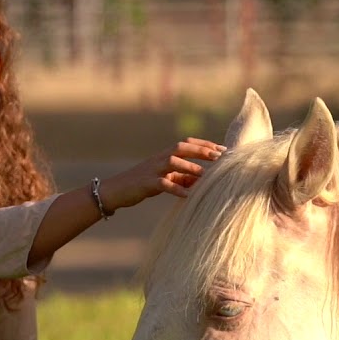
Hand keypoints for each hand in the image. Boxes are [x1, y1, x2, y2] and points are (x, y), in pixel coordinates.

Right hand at [98, 137, 225, 210]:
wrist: (115, 191)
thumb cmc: (143, 185)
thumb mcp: (166, 180)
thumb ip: (183, 179)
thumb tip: (203, 181)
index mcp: (165, 156)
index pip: (187, 143)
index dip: (205, 144)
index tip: (223, 149)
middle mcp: (159, 158)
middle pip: (181, 147)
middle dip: (201, 150)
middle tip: (219, 156)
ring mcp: (152, 169)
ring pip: (172, 162)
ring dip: (189, 167)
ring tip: (204, 175)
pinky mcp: (145, 183)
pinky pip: (162, 184)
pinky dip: (176, 189)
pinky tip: (188, 196)